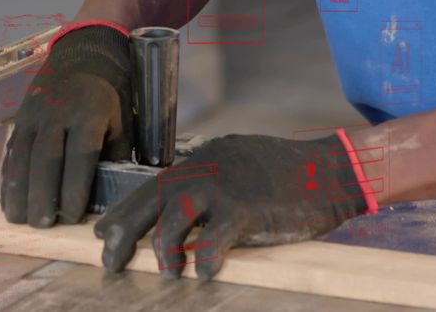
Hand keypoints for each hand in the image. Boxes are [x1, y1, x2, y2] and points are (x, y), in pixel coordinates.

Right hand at [0, 25, 133, 226]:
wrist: (84, 53)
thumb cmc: (111, 94)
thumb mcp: (123, 120)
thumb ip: (116, 156)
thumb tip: (111, 195)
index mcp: (90, 112)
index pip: (80, 155)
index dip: (74, 188)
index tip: (71, 216)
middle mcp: (59, 112)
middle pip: (46, 159)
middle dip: (42, 195)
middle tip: (42, 225)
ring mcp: (35, 114)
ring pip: (22, 156)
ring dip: (18, 190)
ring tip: (19, 219)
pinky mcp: (20, 117)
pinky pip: (10, 150)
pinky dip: (7, 178)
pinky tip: (8, 201)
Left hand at [94, 134, 369, 279]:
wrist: (331, 169)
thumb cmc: (289, 176)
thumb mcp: (240, 168)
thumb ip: (210, 187)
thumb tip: (183, 218)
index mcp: (202, 160)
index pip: (151, 185)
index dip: (125, 211)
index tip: (104, 232)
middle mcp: (205, 169)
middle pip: (150, 203)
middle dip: (124, 234)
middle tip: (110, 261)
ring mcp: (224, 188)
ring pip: (172, 221)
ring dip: (162, 252)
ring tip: (166, 272)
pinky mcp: (245, 210)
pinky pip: (213, 241)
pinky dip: (205, 261)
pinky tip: (205, 275)